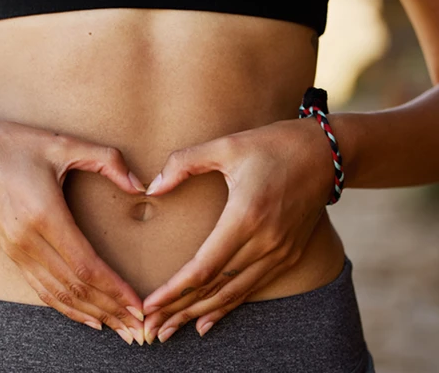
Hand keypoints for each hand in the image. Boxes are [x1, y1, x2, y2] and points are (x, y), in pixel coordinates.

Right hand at [0, 114, 146, 344]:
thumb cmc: (10, 145)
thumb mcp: (61, 144)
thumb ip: (106, 160)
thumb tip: (139, 185)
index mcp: (45, 217)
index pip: (86, 266)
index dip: (115, 290)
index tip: (139, 307)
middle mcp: (29, 243)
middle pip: (76, 288)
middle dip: (111, 311)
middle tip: (139, 330)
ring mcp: (17, 252)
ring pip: (60, 295)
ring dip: (92, 315)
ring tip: (120, 330)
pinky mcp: (12, 254)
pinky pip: (42, 290)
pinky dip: (67, 308)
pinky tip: (86, 317)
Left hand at [141, 117, 334, 343]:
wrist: (327, 153)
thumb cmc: (273, 145)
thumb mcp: (226, 145)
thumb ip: (184, 163)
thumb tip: (151, 187)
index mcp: (245, 217)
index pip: (203, 268)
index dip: (174, 291)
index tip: (149, 306)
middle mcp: (265, 242)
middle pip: (215, 288)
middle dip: (179, 311)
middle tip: (152, 330)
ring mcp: (280, 252)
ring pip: (234, 294)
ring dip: (201, 314)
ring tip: (173, 331)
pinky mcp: (290, 254)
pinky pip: (253, 287)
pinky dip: (229, 306)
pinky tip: (209, 321)